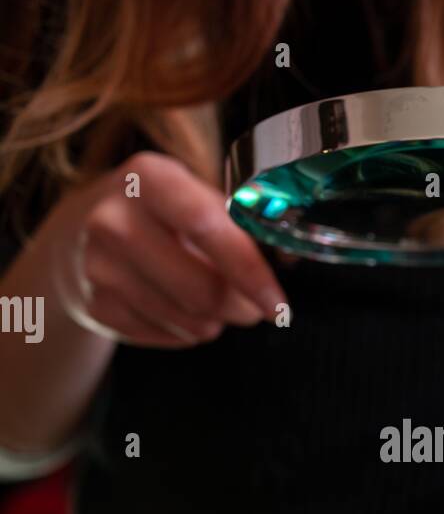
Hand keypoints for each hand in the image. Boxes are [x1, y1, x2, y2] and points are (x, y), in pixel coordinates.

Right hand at [41, 151, 287, 346]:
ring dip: (216, 322)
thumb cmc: (161, 214)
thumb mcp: (194, 197)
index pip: (206, 225)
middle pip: (198, 287)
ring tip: (217, 307)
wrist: (86, 230)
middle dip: (240, 306)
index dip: (249, 270)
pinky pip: (164, 336)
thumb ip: (240, 224)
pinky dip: (186, 332)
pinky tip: (184, 312)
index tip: (277, 303)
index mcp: (148, 177)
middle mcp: (114, 218)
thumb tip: (289, 259)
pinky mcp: (97, 305)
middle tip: (254, 308)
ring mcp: (99, 265)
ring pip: (186, 318)